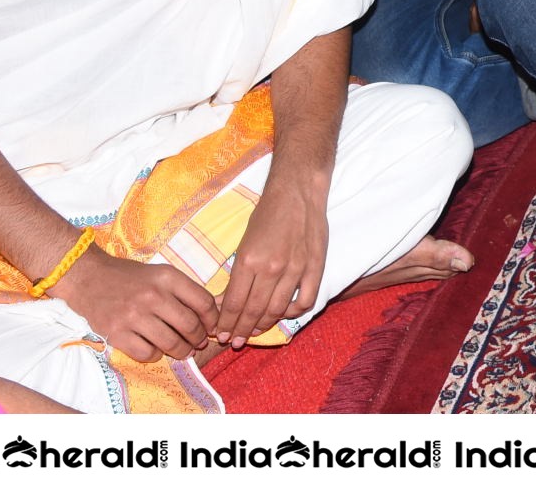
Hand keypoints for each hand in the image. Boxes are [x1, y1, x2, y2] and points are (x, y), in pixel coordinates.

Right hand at [50, 247, 217, 362]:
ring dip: (182, 351)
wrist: (89, 278)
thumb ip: (184, 291)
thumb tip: (212, 315)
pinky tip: (157, 350)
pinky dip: (156, 355)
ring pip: (171, 343)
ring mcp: (133, 316)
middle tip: (200, 342)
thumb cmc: (130, 277)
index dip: (213, 319)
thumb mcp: (161, 273)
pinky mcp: (116, 333)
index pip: (203, 302)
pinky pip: (147, 353)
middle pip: (190, 325)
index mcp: (168, 277)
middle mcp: (152, 296)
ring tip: (185, 351)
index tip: (212, 327)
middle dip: (200, 338)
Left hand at [212, 183, 328, 347]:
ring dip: (263, 325)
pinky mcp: (315, 267)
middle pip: (252, 311)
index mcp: (248, 261)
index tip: (221, 334)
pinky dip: (293, 312)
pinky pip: (304, 301)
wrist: (297, 192)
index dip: (225, 323)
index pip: (233, 303)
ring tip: (254, 332)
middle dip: (240, 330)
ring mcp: (296, 269)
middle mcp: (271, 268)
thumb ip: (238, 273)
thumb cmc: (266, 214)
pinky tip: (284, 313)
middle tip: (233, 342)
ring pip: (276, 310)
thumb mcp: (243, 242)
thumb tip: (226, 300)